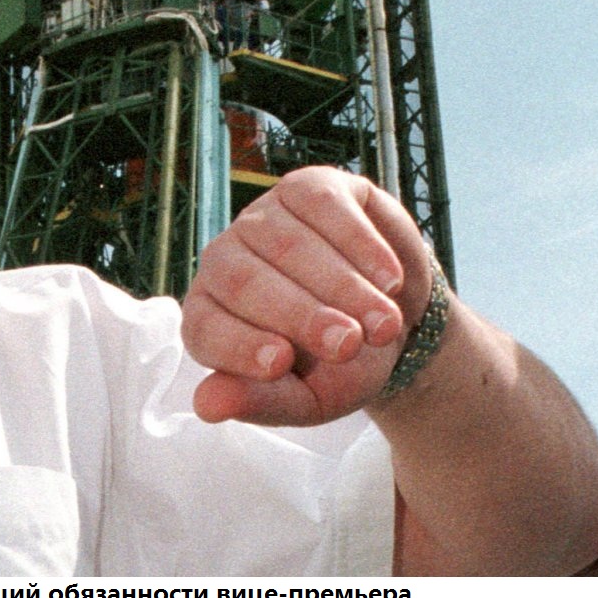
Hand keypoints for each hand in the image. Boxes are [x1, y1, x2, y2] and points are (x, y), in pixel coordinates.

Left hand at [181, 166, 432, 425]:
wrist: (394, 320)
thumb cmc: (339, 365)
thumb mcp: (307, 399)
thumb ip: (259, 402)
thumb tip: (206, 407)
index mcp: (210, 315)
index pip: (203, 327)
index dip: (237, 345)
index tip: (281, 364)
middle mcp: (224, 261)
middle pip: (242, 281)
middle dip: (301, 315)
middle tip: (349, 346)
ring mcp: (262, 219)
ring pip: (287, 244)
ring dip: (343, 286)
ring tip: (384, 325)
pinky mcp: (307, 189)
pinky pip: (323, 207)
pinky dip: (360, 245)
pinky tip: (388, 280)